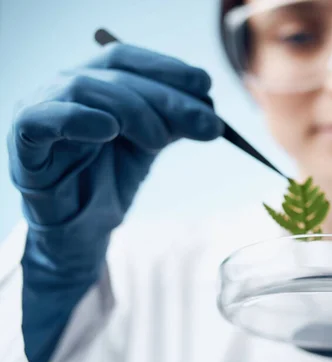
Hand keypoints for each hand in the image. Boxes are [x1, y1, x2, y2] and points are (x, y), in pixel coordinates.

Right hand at [6, 43, 222, 361]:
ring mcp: (44, 126)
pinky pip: (39, 124)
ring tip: (172, 133)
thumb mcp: (150, 146)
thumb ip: (174, 119)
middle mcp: (64, 99)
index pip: (127, 59)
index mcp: (94, 90)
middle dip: (165, 95)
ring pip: (84, 93)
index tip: (207, 89)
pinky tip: (112, 130)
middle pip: (112, 74)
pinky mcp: (31, 161)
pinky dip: (75, 118)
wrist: (78, 240)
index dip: (167, 68)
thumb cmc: (112, 187)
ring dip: (136, 107)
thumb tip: (209, 106)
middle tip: (205, 124)